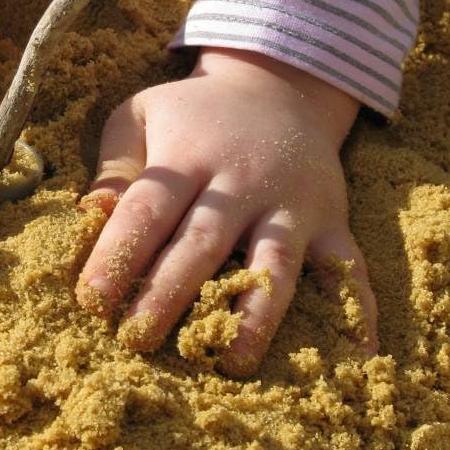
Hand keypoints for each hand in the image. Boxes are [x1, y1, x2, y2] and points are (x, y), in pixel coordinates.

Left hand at [76, 47, 378, 375]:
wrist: (278, 87)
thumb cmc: (192, 115)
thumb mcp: (142, 115)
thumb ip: (115, 164)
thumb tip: (92, 213)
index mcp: (188, 157)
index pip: (147, 209)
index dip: (118, 254)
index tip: (91, 300)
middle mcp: (242, 181)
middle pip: (204, 243)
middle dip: (169, 294)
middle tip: (137, 340)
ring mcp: (292, 202)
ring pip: (275, 262)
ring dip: (254, 315)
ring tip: (231, 362)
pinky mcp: (332, 218)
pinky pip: (348, 266)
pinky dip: (357, 309)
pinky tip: (358, 356)